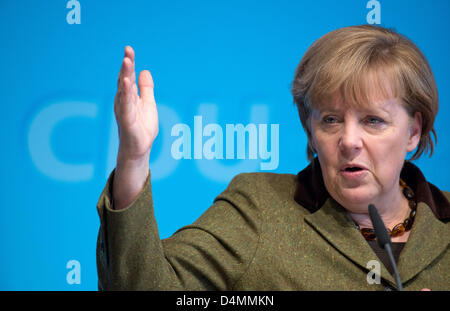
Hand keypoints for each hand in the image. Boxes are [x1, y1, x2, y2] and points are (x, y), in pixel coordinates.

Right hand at [114, 46, 158, 162]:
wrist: (140, 148)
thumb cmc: (142, 127)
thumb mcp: (148, 103)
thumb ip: (146, 88)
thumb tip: (145, 70)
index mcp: (129, 96)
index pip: (128, 76)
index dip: (129, 63)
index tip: (129, 49)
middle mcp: (124, 101)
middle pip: (124, 79)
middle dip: (126, 65)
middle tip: (128, 50)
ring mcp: (124, 110)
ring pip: (124, 89)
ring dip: (125, 74)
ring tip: (126, 61)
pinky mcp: (126, 120)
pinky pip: (126, 104)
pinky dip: (126, 93)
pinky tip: (126, 82)